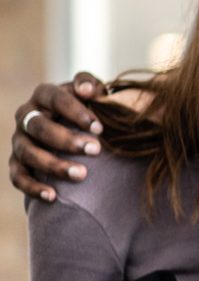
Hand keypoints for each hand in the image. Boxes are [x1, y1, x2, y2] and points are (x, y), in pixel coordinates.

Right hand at [10, 73, 106, 200]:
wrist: (76, 128)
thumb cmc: (88, 108)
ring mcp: (19, 140)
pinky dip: (33, 187)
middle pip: (39, 127)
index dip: (76, 111)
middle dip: (67, 139)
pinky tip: (53, 196)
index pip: (55, 99)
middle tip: (96, 149)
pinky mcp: (17, 162)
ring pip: (29, 153)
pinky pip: (18, 177)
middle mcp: (26, 116)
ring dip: (54, 165)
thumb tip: (86, 89)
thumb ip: (90, 84)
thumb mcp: (93, 92)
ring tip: (82, 175)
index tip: (100, 127)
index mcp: (44, 95)